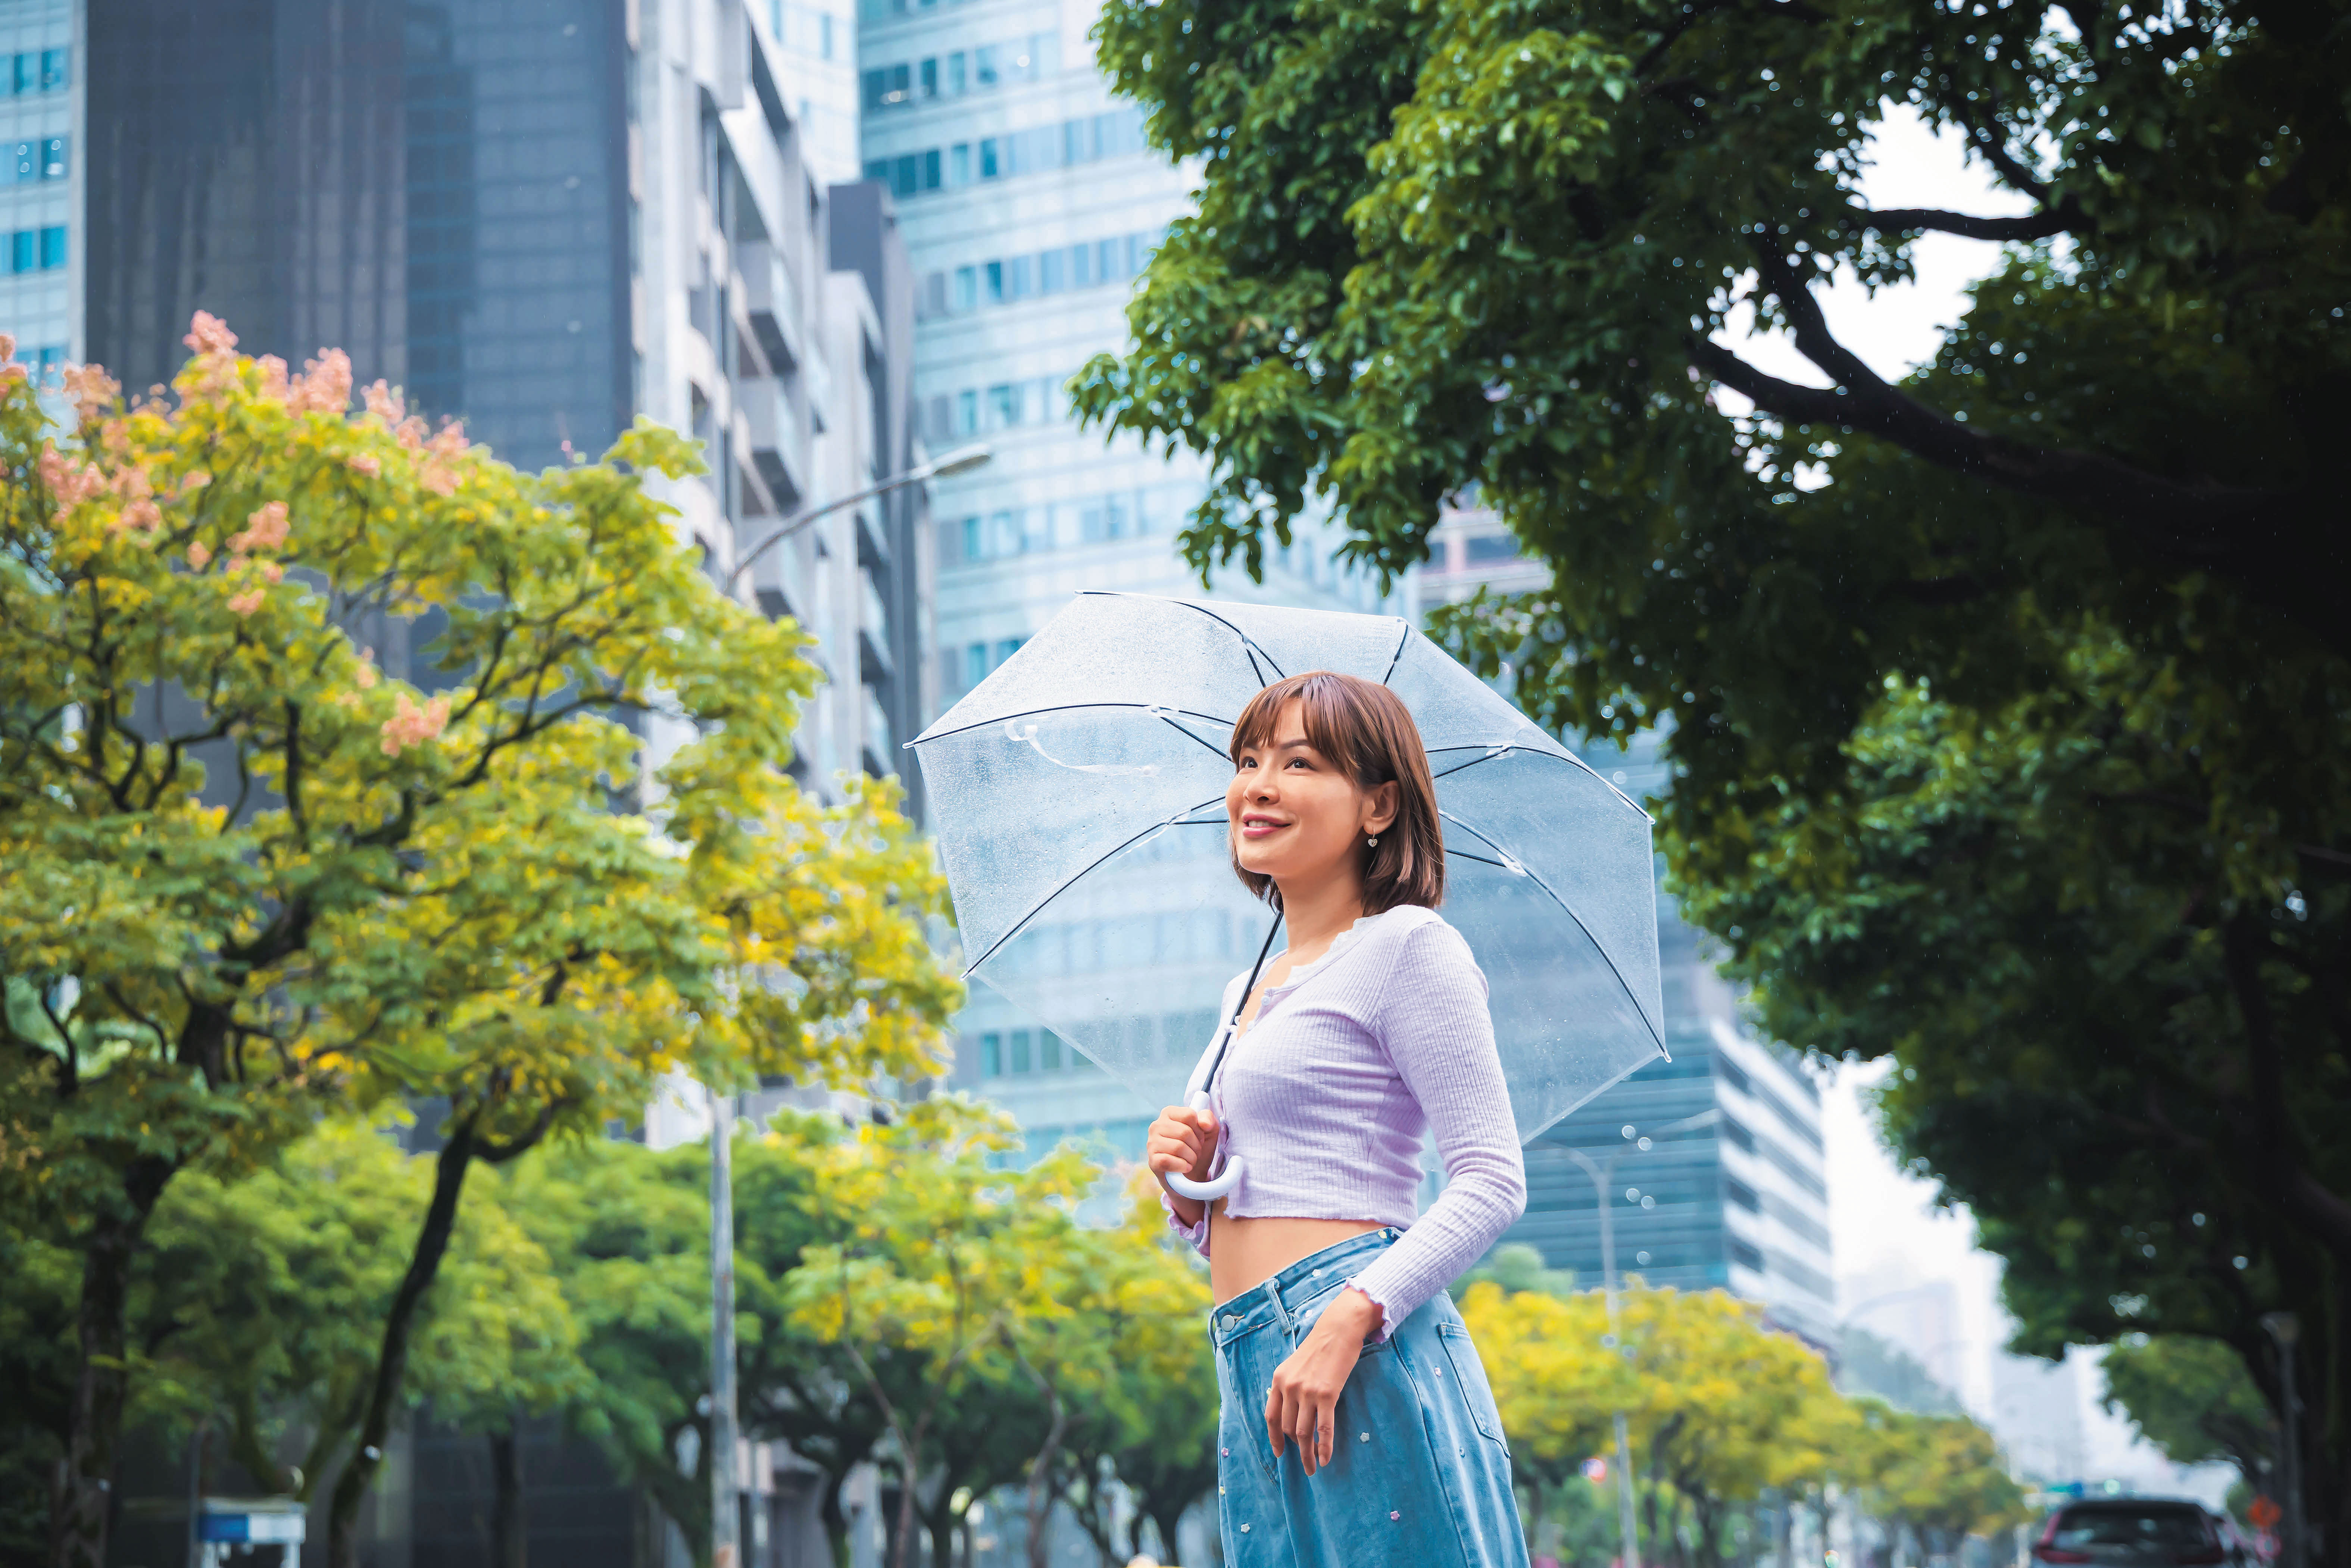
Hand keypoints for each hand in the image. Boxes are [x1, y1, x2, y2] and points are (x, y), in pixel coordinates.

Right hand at [1148, 1105, 1219, 1222]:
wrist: (1193, 1175)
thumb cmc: (1197, 1148)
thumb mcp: (1209, 1130)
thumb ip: (1208, 1118)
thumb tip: (1204, 1123)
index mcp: (1168, 1113)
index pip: (1189, 1115)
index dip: (1199, 1129)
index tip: (1199, 1138)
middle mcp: (1156, 1125)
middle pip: (1184, 1132)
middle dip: (1196, 1146)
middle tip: (1195, 1152)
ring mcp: (1151, 1143)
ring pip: (1178, 1147)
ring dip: (1191, 1157)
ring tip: (1190, 1160)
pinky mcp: (1152, 1161)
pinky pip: (1167, 1161)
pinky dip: (1182, 1166)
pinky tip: (1185, 1168)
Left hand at [1265, 1287, 1380, 1476]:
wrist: (1338, 1329)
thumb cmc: (1320, 1347)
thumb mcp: (1295, 1365)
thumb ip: (1289, 1386)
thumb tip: (1291, 1413)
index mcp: (1279, 1380)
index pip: (1271, 1416)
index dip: (1274, 1438)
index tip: (1279, 1453)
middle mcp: (1289, 1387)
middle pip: (1288, 1427)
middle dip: (1295, 1448)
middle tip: (1305, 1462)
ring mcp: (1307, 1392)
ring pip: (1303, 1433)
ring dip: (1307, 1454)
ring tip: (1313, 1467)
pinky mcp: (1327, 1395)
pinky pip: (1323, 1429)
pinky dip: (1324, 1447)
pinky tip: (1325, 1459)